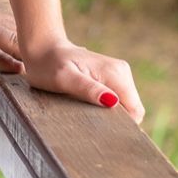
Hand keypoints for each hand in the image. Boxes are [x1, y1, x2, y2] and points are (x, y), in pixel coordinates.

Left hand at [23, 40, 143, 122]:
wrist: (42, 49)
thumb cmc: (49, 64)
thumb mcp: (64, 78)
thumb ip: (88, 89)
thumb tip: (112, 102)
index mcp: (115, 72)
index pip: (135, 110)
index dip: (121, 125)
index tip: (100, 128)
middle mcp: (122, 72)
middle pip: (132, 110)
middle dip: (115, 121)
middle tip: (88, 120)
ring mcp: (118, 74)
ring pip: (125, 107)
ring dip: (109, 115)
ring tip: (85, 111)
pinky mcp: (112, 79)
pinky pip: (118, 102)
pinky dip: (106, 109)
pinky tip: (88, 106)